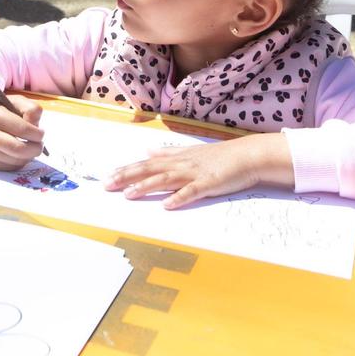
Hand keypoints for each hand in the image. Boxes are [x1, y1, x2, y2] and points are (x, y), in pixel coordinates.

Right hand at [0, 89, 43, 169]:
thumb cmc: (1, 108)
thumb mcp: (16, 101)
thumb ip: (32, 109)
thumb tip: (36, 128)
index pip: (23, 130)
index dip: (38, 134)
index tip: (41, 133)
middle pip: (18, 150)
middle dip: (36, 149)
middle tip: (39, 145)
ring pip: (17, 161)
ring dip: (29, 156)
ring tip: (28, 146)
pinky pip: (11, 167)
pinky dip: (20, 161)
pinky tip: (18, 152)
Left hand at [103, 132, 294, 208]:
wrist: (247, 156)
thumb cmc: (219, 156)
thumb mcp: (190, 152)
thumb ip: (169, 152)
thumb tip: (149, 151)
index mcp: (176, 158)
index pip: (146, 164)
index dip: (127, 170)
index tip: (108, 176)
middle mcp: (181, 164)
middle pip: (149, 170)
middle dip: (127, 177)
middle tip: (107, 185)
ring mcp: (194, 174)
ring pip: (165, 180)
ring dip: (146, 187)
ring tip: (129, 194)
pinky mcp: (208, 184)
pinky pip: (191, 192)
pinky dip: (178, 198)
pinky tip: (166, 204)